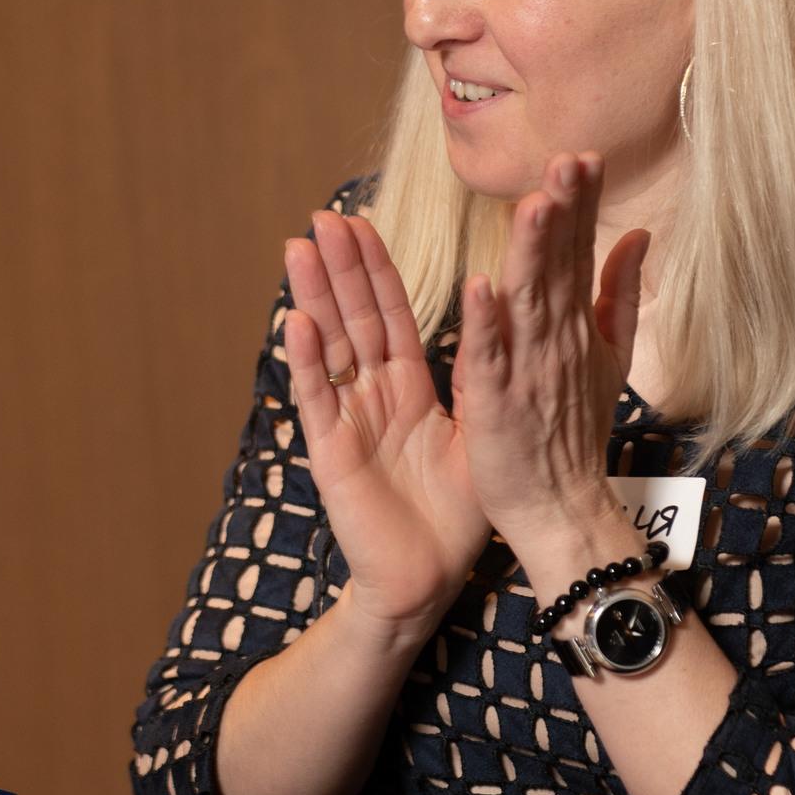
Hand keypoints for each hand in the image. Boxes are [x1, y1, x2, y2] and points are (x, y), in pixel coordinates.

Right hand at [282, 210, 491, 649]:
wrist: (428, 578)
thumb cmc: (453, 515)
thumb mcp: (475, 434)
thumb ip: (477, 381)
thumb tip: (497, 321)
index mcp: (408, 388)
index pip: (391, 316)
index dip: (376, 271)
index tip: (362, 222)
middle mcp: (373, 397)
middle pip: (354, 319)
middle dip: (340, 268)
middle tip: (324, 216)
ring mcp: (347, 420)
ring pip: (328, 348)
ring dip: (314, 298)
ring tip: (300, 248)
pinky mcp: (331, 453)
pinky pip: (318, 402)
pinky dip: (306, 363)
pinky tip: (297, 323)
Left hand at [455, 153, 648, 563]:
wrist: (562, 508)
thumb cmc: (577, 431)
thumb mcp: (610, 356)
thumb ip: (620, 293)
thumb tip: (639, 233)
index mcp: (577, 323)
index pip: (581, 250)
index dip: (583, 204)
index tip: (585, 154)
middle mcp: (556, 338)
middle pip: (559, 264)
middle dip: (564, 211)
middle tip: (568, 160)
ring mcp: (528, 369)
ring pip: (529, 299)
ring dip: (531, 253)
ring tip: (535, 204)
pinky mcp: (496, 402)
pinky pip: (489, 357)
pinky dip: (485, 324)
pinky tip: (480, 286)